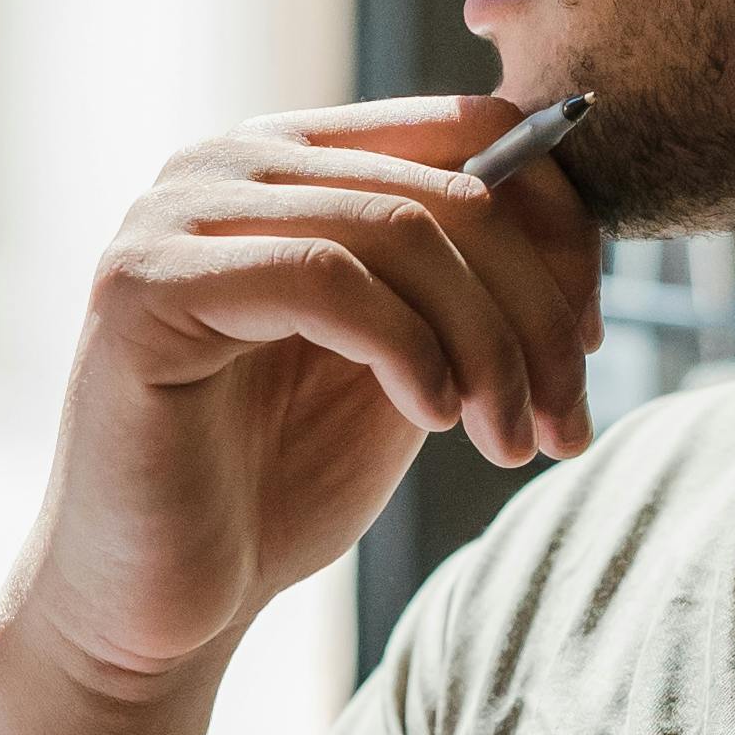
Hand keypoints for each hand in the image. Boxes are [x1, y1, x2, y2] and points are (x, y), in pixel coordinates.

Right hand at [15, 94, 601, 695]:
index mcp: (294, 158)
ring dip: (487, 345)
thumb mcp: (407, 361)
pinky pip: (322, 275)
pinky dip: (409, 348)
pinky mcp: (144, 286)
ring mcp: (174, 215)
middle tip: (566, 419)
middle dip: (535, 311)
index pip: (467, 126)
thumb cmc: (277, 486)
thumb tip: (583, 226)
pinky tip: (434, 418)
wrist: (157, 608)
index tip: (591, 340)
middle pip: (446, 187)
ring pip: (397, 229)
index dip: (558, 224)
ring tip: (510, 439)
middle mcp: (226, 161)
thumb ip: (464, 282)